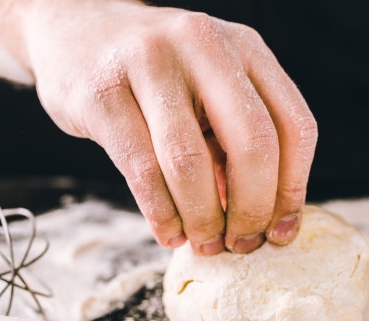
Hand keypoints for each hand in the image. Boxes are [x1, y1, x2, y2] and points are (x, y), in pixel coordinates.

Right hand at [21, 0, 316, 253]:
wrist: (75, 29)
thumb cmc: (157, 76)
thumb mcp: (210, 89)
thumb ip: (238, 140)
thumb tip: (265, 219)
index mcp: (245, 46)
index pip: (294, 125)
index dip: (293, 190)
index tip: (280, 233)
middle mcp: (203, 44)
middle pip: (253, 143)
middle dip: (252, 209)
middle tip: (242, 244)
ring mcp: (148, 62)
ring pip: (191, 162)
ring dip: (203, 218)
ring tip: (204, 243)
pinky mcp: (102, 91)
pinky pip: (142, 169)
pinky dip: (161, 213)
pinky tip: (169, 233)